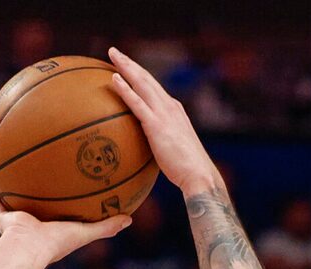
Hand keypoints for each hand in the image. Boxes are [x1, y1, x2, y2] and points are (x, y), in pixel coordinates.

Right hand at [0, 179, 128, 261]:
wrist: (28, 249)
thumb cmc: (56, 243)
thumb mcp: (85, 232)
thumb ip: (106, 226)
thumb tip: (130, 219)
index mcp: (53, 229)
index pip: (61, 214)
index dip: (65, 203)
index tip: (69, 190)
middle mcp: (35, 225)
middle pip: (37, 205)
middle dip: (38, 193)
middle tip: (43, 174)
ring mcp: (18, 222)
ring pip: (14, 202)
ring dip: (13, 188)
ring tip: (13, 169)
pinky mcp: (4, 219)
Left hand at [104, 47, 221, 189]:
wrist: (198, 174)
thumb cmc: (186, 168)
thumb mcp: (172, 150)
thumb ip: (160, 142)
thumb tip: (149, 149)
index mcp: (173, 110)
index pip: (153, 87)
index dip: (139, 74)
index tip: (127, 66)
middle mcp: (169, 106)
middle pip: (146, 78)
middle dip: (130, 63)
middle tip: (114, 52)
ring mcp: (163, 114)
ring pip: (142, 83)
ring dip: (126, 67)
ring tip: (112, 54)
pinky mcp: (156, 125)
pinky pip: (137, 103)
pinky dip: (125, 89)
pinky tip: (113, 79)